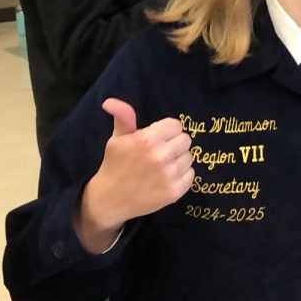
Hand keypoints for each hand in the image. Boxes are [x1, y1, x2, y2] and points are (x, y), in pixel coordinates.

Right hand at [75, 98, 194, 252]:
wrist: (110, 199)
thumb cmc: (115, 165)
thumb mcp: (117, 138)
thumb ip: (123, 117)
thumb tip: (109, 101)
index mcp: (148, 139)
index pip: (176, 125)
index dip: (166, 131)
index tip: (156, 139)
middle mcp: (161, 155)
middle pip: (186, 140)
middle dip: (174, 144)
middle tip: (159, 153)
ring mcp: (170, 174)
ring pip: (190, 156)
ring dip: (178, 160)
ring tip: (161, 166)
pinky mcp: (176, 191)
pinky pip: (191, 174)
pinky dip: (182, 175)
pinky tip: (166, 178)